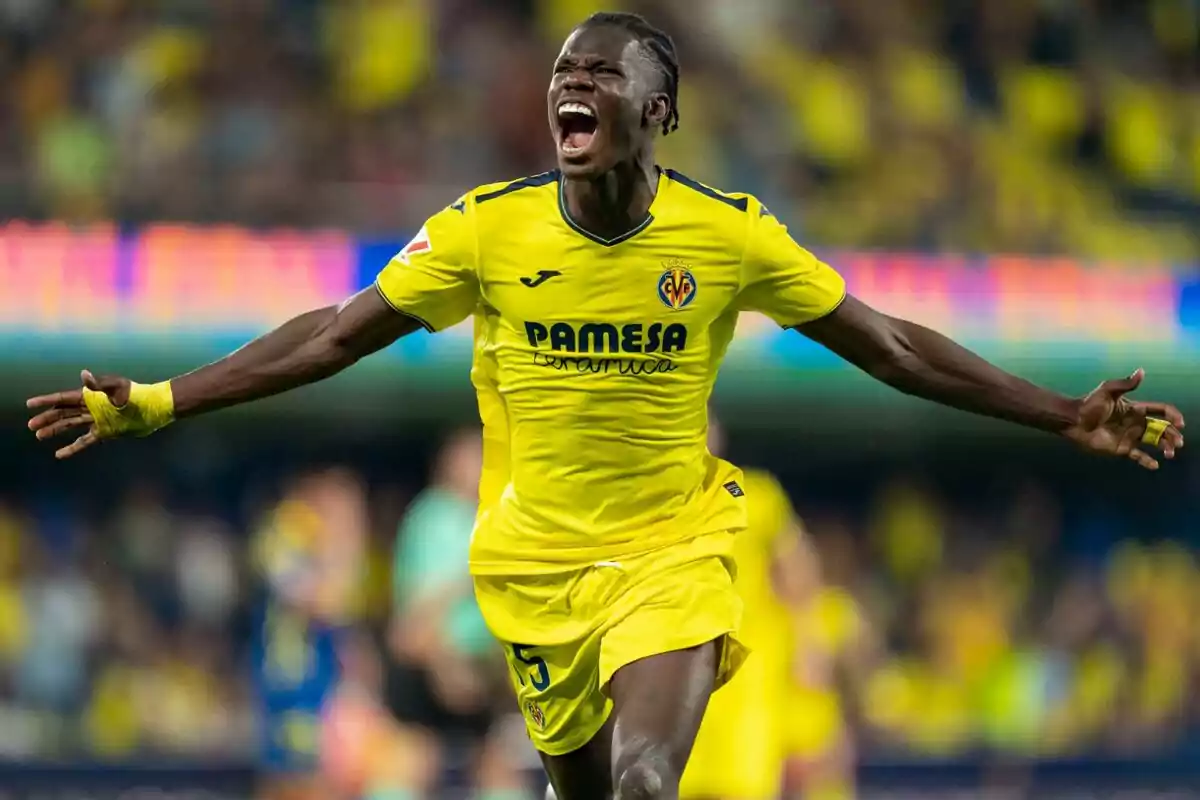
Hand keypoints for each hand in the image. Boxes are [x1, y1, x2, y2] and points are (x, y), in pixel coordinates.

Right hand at [26, 370, 131, 458]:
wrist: (153, 409)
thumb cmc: (137, 395)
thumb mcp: (117, 388)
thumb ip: (99, 384)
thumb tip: (83, 374)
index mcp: (91, 396)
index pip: (63, 398)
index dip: (46, 401)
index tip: (30, 404)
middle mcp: (91, 407)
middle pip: (63, 412)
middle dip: (47, 418)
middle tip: (31, 425)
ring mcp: (98, 420)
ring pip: (70, 424)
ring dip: (55, 429)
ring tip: (39, 436)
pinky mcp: (105, 431)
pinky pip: (85, 440)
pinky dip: (72, 447)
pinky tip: (60, 454)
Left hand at [1063, 369, 1184, 469]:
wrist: (1074, 421)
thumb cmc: (1089, 405)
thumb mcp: (1107, 391)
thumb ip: (1125, 384)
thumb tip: (1141, 371)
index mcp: (1136, 409)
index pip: (1160, 411)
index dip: (1173, 415)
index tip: (1180, 422)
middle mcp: (1136, 423)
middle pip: (1162, 428)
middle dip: (1173, 434)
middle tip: (1178, 442)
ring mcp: (1130, 437)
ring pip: (1154, 443)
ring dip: (1166, 447)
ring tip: (1170, 453)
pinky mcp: (1122, 449)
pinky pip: (1138, 456)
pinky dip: (1147, 461)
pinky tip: (1154, 465)